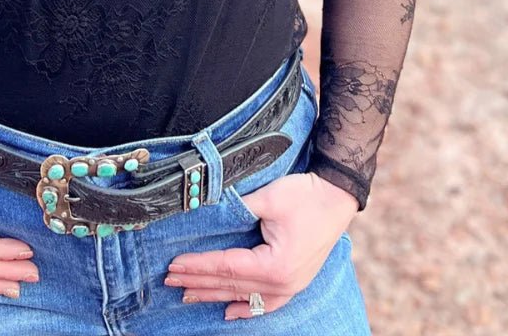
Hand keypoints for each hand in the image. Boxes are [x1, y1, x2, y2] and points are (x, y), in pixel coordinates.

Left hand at [163, 172, 358, 320]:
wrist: (337, 196)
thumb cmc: (305, 195)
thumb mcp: (268, 198)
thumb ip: (237, 208)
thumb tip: (207, 212)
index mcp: (275, 265)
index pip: (226, 268)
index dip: (198, 266)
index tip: (174, 265)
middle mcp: (282, 283)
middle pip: (231, 285)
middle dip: (199, 282)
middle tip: (170, 280)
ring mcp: (290, 286)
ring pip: (244, 296)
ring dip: (215, 295)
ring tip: (188, 295)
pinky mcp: (294, 281)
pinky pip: (266, 303)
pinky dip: (246, 308)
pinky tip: (230, 312)